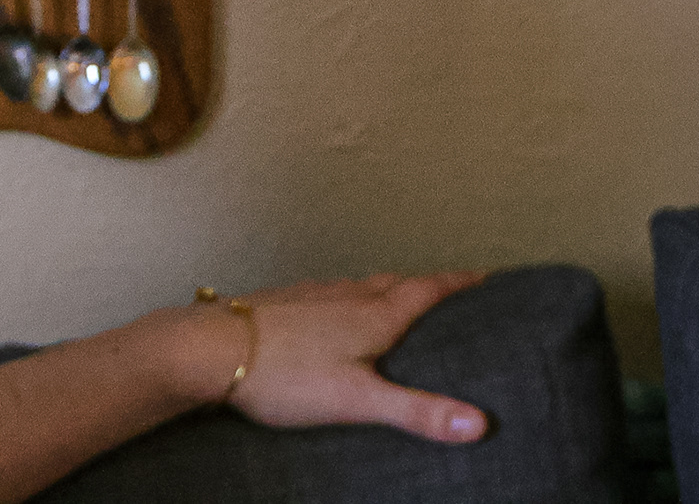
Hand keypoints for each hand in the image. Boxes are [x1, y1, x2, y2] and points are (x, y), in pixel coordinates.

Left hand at [223, 271, 489, 443]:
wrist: (211, 348)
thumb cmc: (285, 375)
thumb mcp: (358, 400)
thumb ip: (417, 411)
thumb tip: (480, 422)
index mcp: (372, 315)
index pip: (427, 291)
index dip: (458, 284)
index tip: (487, 276)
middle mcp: (347, 295)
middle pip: (399, 282)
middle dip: (431, 284)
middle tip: (457, 287)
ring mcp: (315, 294)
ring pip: (365, 283)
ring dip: (393, 287)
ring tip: (407, 297)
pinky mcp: (289, 302)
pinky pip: (335, 291)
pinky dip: (356, 295)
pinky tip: (343, 310)